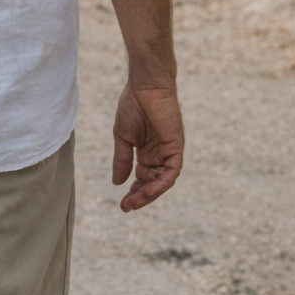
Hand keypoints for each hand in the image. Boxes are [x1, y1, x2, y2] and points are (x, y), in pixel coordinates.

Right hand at [111, 85, 183, 212]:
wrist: (145, 87)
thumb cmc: (133, 106)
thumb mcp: (123, 138)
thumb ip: (122, 160)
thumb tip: (117, 182)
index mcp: (147, 152)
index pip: (142, 179)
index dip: (133, 191)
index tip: (122, 204)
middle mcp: (160, 155)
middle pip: (153, 183)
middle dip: (140, 197)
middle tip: (127, 207)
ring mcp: (169, 152)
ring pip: (163, 181)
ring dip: (150, 194)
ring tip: (134, 202)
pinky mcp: (176, 147)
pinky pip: (171, 171)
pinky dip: (161, 183)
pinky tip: (148, 190)